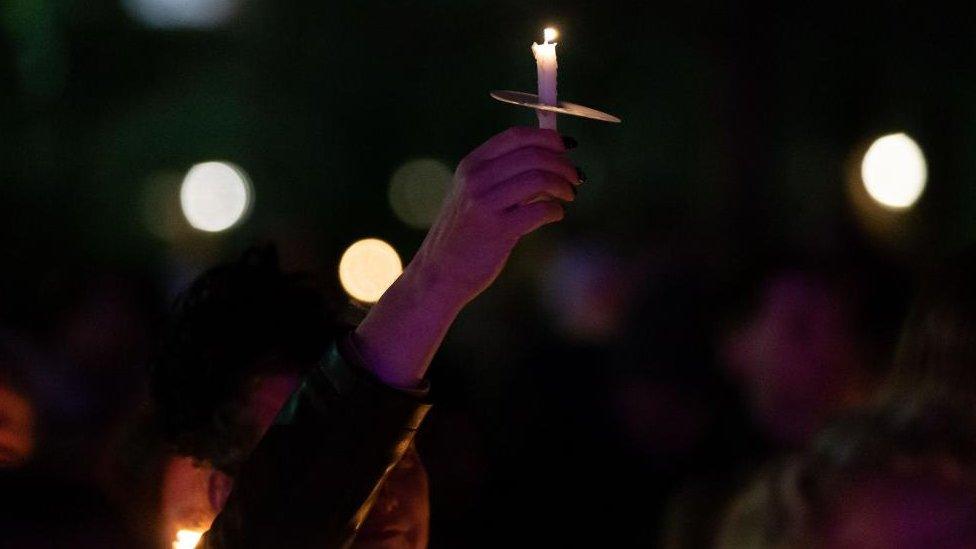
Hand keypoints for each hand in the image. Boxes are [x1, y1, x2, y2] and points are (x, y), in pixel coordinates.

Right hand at [410, 126, 579, 307]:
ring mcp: (485, 204)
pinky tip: (556, 215)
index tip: (566, 147)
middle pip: (533, 155)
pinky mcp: (498, 230)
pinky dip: (556, 210)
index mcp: (471, 165)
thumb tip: (548, 158)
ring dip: (563, 185)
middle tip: (575, 177)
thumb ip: (501, 175)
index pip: (516, 136)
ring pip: (540, 178)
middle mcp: (476, 179)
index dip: (548, 137)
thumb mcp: (471, 195)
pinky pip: (541, 210)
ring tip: (568, 196)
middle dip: (563, 164)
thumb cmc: (463, 235)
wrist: (439, 274)